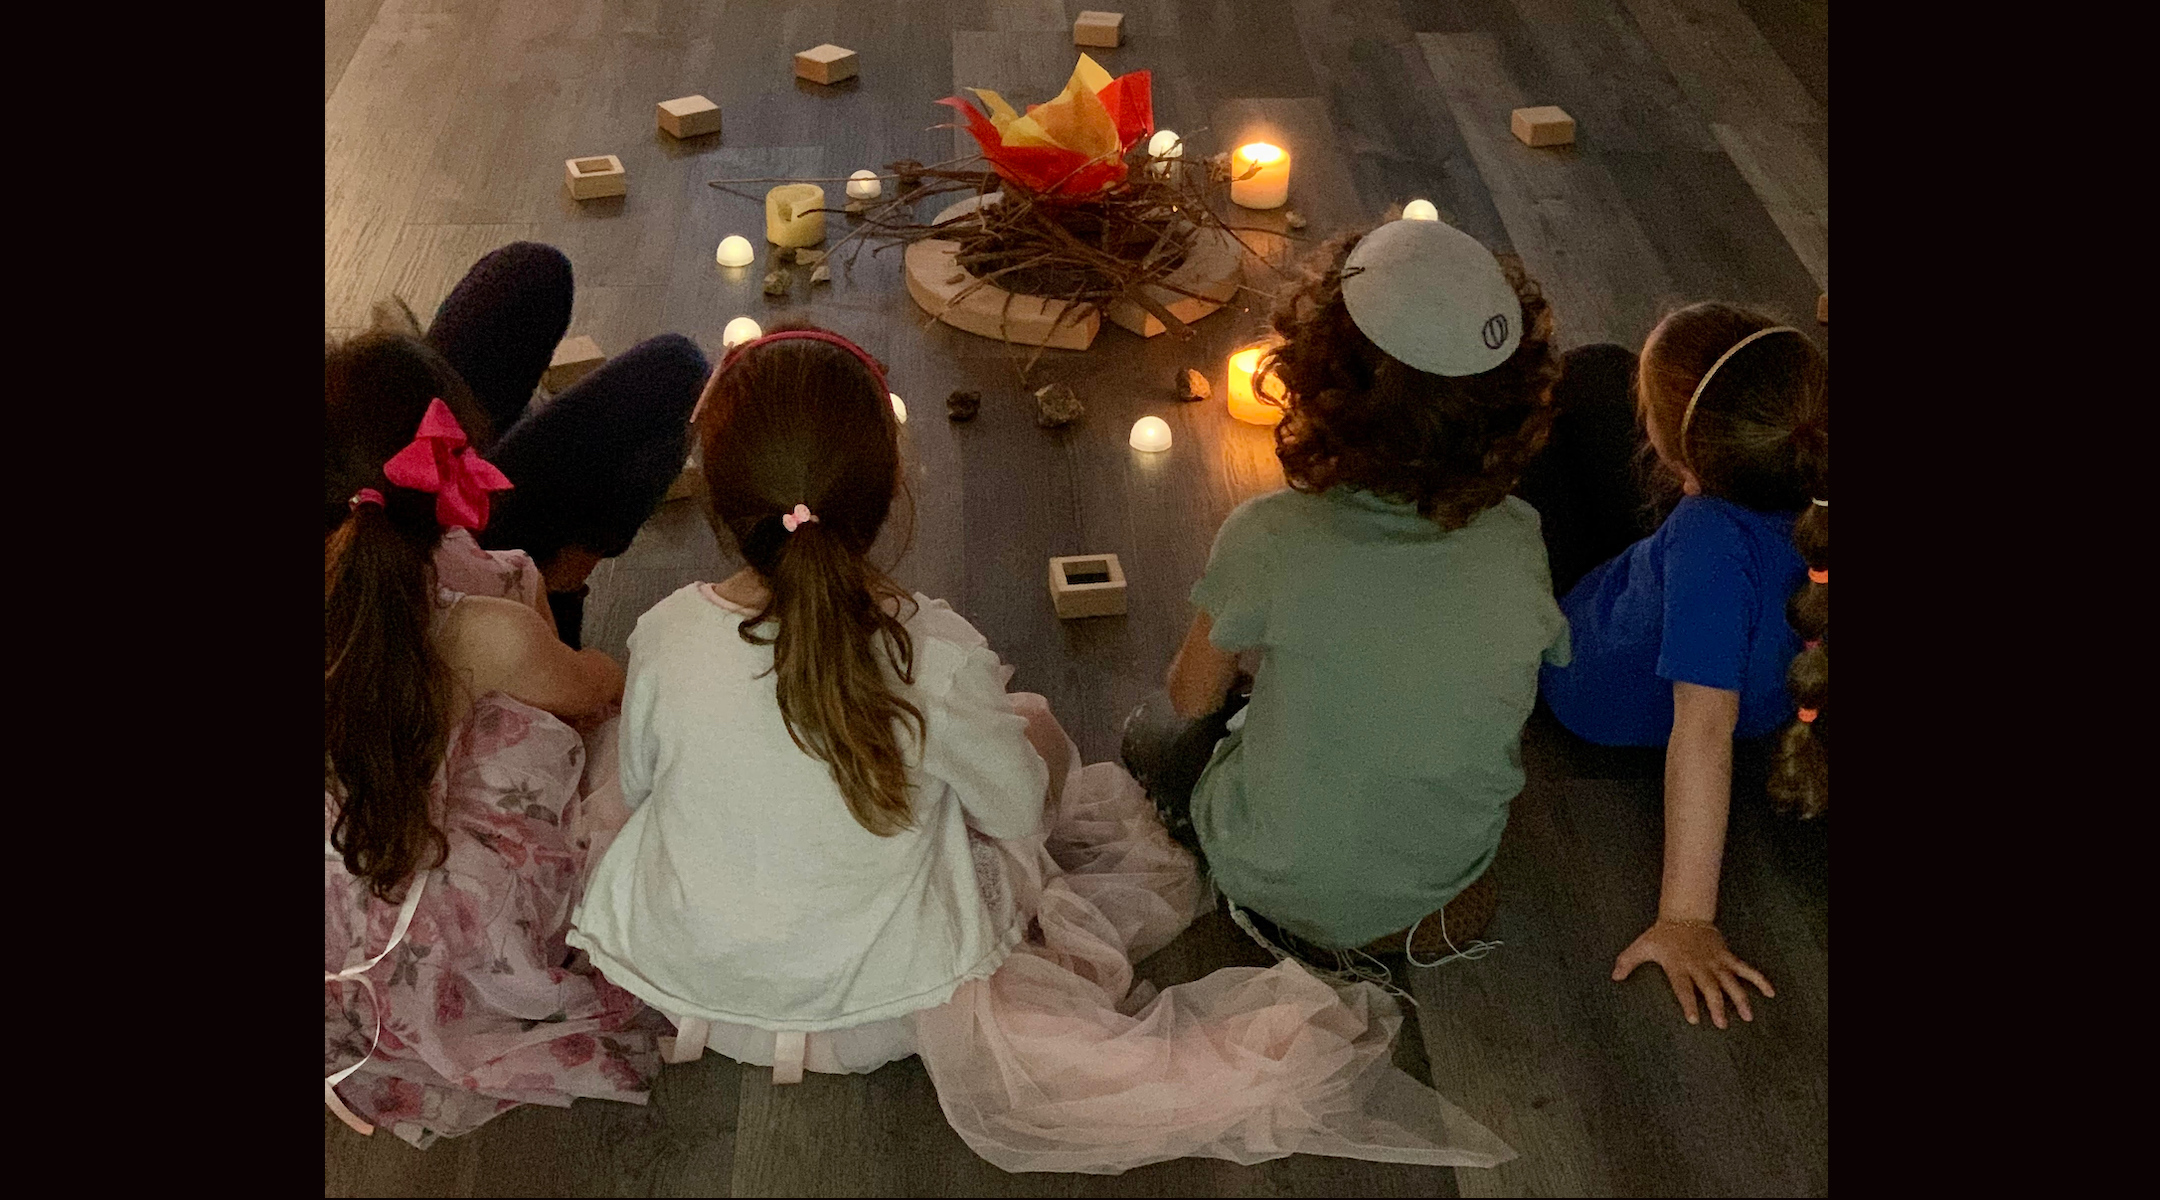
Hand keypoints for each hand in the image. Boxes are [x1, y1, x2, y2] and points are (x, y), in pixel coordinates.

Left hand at [1613, 919, 1773, 1028]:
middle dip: (1716, 1006)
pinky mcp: (1727, 957)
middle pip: (1709, 987)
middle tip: (1721, 1024)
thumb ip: (1627, 961)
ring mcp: (1716, 962)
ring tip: (1747, 1017)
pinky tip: (1771, 993)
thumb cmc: (1662, 935)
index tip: (1694, 1019)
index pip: (1683, 987)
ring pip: (1730, 982)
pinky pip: (1746, 969)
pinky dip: (1759, 980)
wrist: (1684, 914)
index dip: (1688, 1003)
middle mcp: (1699, 965)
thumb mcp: (1641, 946)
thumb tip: (1614, 976)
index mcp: (1678, 966)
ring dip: (1739, 999)